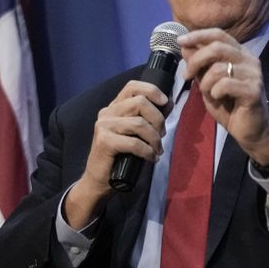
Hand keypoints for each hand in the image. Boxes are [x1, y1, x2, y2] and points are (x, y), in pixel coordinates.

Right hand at [66, 78, 169, 226]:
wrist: (100, 180)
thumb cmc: (121, 156)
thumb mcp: (135, 133)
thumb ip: (147, 118)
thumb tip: (168, 103)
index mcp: (114, 107)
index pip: (132, 86)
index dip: (152, 90)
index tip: (165, 103)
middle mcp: (107, 112)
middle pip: (140, 102)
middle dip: (158, 119)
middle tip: (162, 135)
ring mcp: (103, 126)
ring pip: (139, 123)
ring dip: (155, 138)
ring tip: (157, 150)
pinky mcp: (104, 141)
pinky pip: (134, 143)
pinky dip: (148, 151)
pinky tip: (151, 158)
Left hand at [178, 29, 268, 167]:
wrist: (249, 131)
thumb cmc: (229, 106)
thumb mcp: (207, 83)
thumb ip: (199, 65)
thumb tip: (185, 46)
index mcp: (239, 54)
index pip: (219, 34)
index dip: (198, 35)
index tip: (180, 41)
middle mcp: (249, 60)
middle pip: (217, 47)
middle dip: (196, 60)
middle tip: (187, 76)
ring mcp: (254, 74)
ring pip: (219, 68)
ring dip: (206, 83)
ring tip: (208, 94)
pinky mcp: (254, 90)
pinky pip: (225, 85)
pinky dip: (215, 92)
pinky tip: (218, 99)